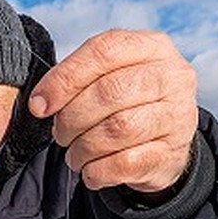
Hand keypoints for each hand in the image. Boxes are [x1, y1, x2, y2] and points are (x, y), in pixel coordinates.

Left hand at [28, 30, 197, 191]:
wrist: (164, 145)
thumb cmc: (126, 104)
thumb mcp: (107, 78)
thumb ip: (76, 79)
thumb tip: (40, 103)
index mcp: (153, 47)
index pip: (103, 51)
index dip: (65, 78)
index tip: (39, 105)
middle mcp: (173, 77)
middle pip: (110, 92)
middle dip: (72, 118)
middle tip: (60, 134)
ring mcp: (178, 116)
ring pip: (118, 129)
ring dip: (83, 147)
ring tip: (74, 155)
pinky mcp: (172, 154)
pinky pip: (125, 163)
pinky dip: (97, 170)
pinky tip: (90, 170)